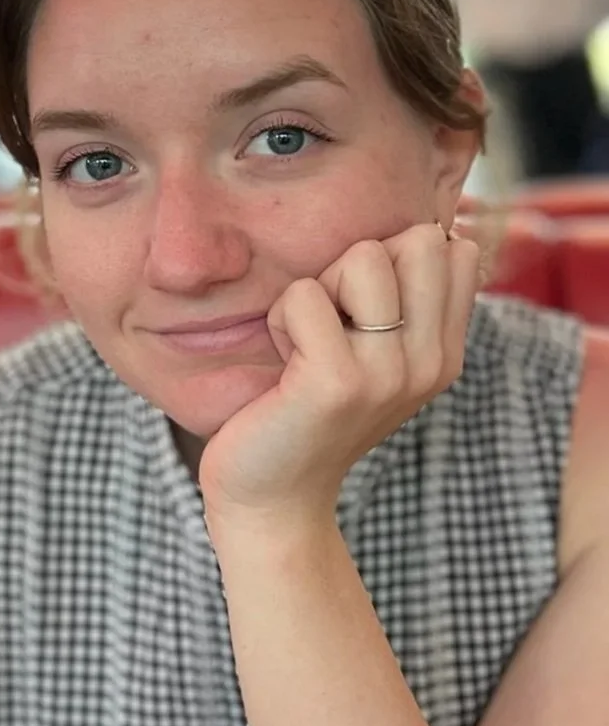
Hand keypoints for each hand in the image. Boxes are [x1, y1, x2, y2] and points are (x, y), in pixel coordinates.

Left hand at [199, 223, 479, 532]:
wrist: (273, 498)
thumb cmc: (310, 412)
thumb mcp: (376, 357)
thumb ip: (406, 300)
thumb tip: (428, 226)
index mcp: (444, 353)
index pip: (452, 247)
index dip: (395, 256)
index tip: (363, 311)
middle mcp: (431, 362)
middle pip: (419, 239)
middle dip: (360, 264)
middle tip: (333, 322)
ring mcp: (389, 373)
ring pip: (363, 257)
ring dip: (317, 290)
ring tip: (307, 344)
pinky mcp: (337, 382)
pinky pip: (303, 295)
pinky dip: (281, 320)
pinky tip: (283, 366)